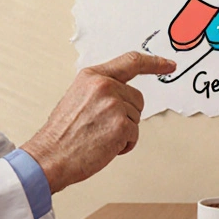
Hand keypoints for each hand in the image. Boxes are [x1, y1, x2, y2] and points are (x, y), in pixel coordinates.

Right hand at [21, 52, 174, 192]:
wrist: (50, 156)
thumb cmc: (61, 134)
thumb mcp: (77, 98)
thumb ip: (100, 90)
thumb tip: (123, 94)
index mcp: (92, 76)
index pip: (131, 62)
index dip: (154, 63)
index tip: (169, 64)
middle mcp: (104, 86)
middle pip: (137, 98)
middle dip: (127, 114)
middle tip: (102, 127)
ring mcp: (113, 104)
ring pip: (136, 117)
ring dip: (124, 131)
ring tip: (99, 137)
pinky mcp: (121, 124)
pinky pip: (135, 134)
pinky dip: (124, 144)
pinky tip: (104, 146)